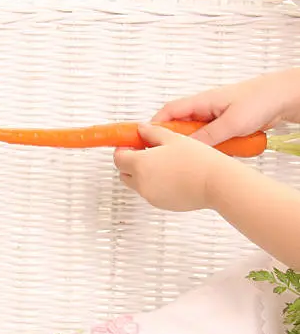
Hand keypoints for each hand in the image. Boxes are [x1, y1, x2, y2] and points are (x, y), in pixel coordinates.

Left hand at [113, 124, 229, 211]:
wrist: (216, 183)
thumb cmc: (197, 161)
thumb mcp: (172, 138)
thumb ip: (151, 132)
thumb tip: (141, 129)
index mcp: (140, 165)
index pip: (118, 159)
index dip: (122, 150)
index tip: (131, 145)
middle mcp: (141, 183)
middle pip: (123, 173)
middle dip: (129, 163)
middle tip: (144, 153)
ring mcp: (151, 196)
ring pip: (136, 184)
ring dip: (141, 174)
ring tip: (161, 163)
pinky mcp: (162, 204)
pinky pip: (150, 193)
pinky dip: (153, 184)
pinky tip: (170, 175)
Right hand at [152, 68, 299, 145]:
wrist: (284, 98)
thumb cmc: (260, 100)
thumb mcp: (231, 123)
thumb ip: (208, 136)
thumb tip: (187, 148)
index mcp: (201, 102)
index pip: (168, 112)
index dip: (154, 125)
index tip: (144, 139)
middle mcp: (204, 109)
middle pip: (179, 126)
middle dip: (174, 141)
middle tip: (168, 155)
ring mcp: (214, 118)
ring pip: (195, 136)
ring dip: (196, 146)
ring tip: (195, 157)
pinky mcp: (224, 127)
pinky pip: (210, 140)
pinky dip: (210, 148)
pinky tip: (214, 156)